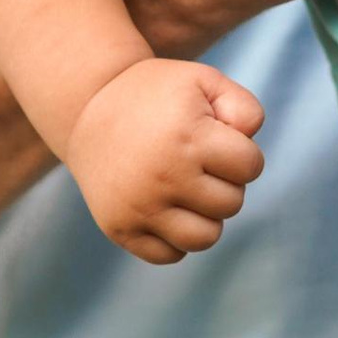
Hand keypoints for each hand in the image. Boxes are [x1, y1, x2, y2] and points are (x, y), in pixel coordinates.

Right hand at [69, 59, 266, 264]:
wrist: (87, 109)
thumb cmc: (157, 96)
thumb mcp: (203, 82)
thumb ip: (245, 107)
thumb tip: (249, 142)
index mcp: (187, 137)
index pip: (251, 166)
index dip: (240, 152)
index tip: (216, 139)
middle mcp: (162, 176)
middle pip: (231, 203)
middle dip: (223, 182)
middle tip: (195, 162)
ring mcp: (138, 207)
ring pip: (205, 238)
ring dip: (204, 215)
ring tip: (185, 189)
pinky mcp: (119, 228)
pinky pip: (170, 255)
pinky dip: (175, 238)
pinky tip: (164, 208)